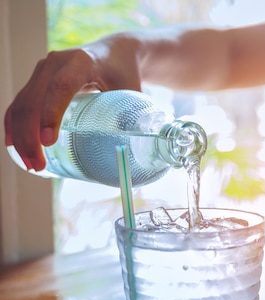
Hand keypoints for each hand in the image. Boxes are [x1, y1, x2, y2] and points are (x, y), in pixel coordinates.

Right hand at [4, 37, 141, 170]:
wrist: (114, 53)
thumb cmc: (124, 73)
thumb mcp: (131, 91)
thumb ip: (132, 117)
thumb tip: (132, 152)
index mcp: (82, 62)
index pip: (61, 87)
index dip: (51, 114)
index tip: (48, 142)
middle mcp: (55, 63)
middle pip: (34, 100)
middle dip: (31, 136)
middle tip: (37, 165)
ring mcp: (42, 71)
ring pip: (23, 104)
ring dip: (21, 136)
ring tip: (31, 164)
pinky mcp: (36, 80)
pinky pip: (20, 104)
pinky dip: (15, 125)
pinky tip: (15, 146)